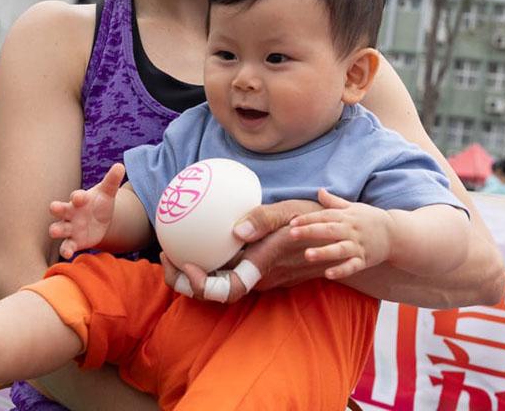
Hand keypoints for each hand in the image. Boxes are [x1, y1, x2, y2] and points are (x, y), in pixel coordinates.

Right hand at [48, 163, 123, 258]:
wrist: (101, 221)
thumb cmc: (100, 203)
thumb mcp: (108, 193)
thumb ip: (112, 181)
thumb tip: (120, 166)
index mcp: (79, 200)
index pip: (75, 196)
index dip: (77, 196)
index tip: (80, 197)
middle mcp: (70, 213)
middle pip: (59, 210)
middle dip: (56, 208)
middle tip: (54, 208)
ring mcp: (70, 228)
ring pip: (57, 228)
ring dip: (55, 229)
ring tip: (55, 231)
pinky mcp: (73, 242)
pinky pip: (66, 246)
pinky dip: (65, 250)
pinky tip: (67, 254)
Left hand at [160, 197, 323, 301]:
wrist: (338, 237)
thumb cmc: (314, 222)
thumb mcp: (291, 212)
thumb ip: (264, 219)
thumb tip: (236, 230)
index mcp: (263, 268)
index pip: (227, 291)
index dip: (201, 287)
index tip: (186, 265)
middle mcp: (259, 278)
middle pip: (216, 291)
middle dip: (185, 281)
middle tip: (166, 256)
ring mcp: (260, 276)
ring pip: (222, 282)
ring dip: (196, 272)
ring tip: (175, 249)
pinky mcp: (261, 268)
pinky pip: (231, 271)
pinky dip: (212, 262)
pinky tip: (202, 240)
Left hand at [288, 188, 392, 279]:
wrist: (395, 233)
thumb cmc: (369, 219)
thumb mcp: (353, 207)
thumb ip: (334, 202)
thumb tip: (319, 190)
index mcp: (346, 216)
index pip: (324, 216)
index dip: (308, 219)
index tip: (292, 223)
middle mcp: (351, 230)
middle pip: (329, 230)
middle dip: (310, 231)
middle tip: (292, 234)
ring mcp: (358, 246)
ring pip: (339, 249)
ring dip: (324, 252)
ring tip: (307, 255)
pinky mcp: (364, 260)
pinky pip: (352, 266)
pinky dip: (341, 270)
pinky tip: (328, 274)